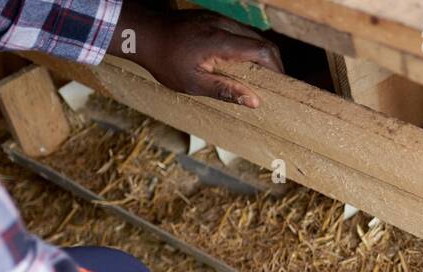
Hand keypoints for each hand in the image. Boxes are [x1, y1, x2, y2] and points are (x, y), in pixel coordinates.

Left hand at [115, 5, 283, 107]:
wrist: (142, 33)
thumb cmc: (164, 61)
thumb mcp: (193, 83)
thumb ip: (225, 91)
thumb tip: (254, 101)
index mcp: (219, 41)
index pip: (261, 50)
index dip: (276, 68)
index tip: (280, 85)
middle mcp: (222, 24)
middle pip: (261, 40)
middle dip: (273, 62)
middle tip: (273, 84)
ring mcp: (218, 18)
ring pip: (252, 35)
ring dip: (260, 54)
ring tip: (259, 76)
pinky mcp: (213, 17)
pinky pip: (239, 31)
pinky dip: (247, 46)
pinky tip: (242, 62)